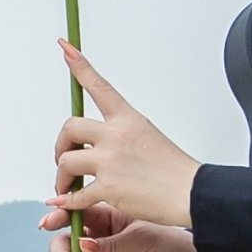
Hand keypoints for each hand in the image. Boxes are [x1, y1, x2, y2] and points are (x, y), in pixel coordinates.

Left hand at [48, 43, 199, 227]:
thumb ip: (122, 137)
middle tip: (63, 159)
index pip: (100, 86)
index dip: (79, 66)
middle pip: (69, 127)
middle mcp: (116, 135)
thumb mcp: (150, 137)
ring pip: (66, 161)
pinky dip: (68, 202)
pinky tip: (68, 203)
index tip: (65, 47)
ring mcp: (110, 161)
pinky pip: (76, 195)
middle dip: (60, 145)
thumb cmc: (176, 171)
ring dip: (61, 176)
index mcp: (128, 120)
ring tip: (67, 187)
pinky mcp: (109, 187)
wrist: (191, 193)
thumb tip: (101, 146)